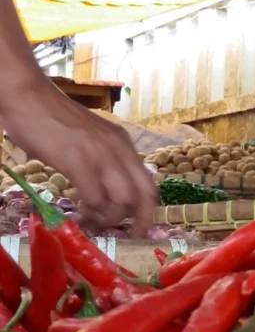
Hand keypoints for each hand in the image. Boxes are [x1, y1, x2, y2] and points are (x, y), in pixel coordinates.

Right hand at [0, 81, 156, 234]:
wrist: (28, 97)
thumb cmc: (54, 118)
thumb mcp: (92, 137)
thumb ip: (105, 158)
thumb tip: (109, 189)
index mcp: (124, 144)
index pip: (149, 183)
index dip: (149, 209)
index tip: (142, 227)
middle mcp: (119, 150)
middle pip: (143, 195)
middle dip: (139, 220)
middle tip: (127, 234)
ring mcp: (100, 156)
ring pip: (120, 202)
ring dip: (108, 219)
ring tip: (93, 223)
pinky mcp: (77, 162)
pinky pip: (94, 198)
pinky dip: (90, 213)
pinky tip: (80, 215)